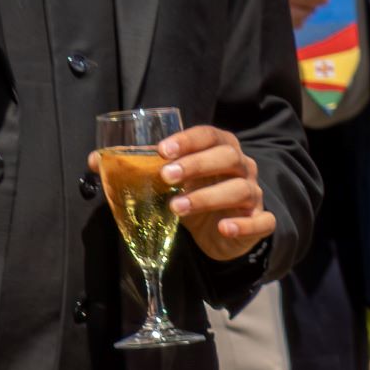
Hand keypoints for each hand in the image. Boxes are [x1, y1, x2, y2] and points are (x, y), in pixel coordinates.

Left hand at [158, 125, 277, 259]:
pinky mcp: (260, 221)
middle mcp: (243, 168)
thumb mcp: (173, 182)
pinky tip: (224, 228)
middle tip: (166, 175)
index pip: (210, 135)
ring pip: (241, 190)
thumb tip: (107, 165)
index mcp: (222, 149)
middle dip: (197, 164)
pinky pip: (262, 221)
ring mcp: (254, 195)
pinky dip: (244, 225)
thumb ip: (147, 171)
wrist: (214, 233)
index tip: (162, 150)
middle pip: (229, 156)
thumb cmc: (192, 196)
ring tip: (177, 207)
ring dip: (208, 197)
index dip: (187, 140)